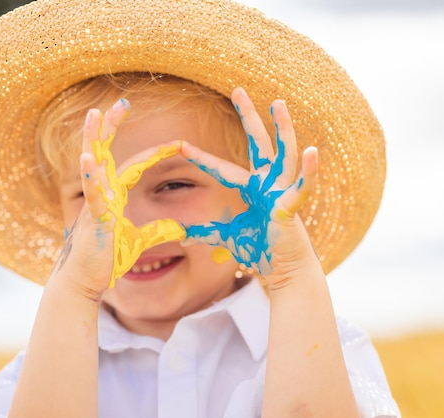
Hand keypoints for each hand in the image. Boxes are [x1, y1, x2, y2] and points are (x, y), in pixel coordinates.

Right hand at [54, 99, 185, 293]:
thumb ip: (157, 232)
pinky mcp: (93, 219)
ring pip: (92, 164)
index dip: (154, 153)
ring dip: (93, 139)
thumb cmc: (106, 259)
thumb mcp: (138, 241)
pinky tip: (89, 158)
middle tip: (121, 102)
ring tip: (94, 114)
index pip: (134, 166)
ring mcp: (94, 204)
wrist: (84, 281)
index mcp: (114, 196)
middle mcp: (102, 194)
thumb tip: (180, 228)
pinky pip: (91, 193)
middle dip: (111, 126)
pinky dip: (90, 175)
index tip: (176, 142)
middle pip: (105, 151)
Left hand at [181, 87, 318, 284]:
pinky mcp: (291, 207)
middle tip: (237, 89)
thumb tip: (182, 237)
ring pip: (283, 154)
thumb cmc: (260, 248)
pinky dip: (308, 171)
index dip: (201, 157)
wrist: (283, 268)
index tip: (180, 145)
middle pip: (258, 143)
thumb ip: (206, 233)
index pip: (222, 167)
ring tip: (278, 103)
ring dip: (283, 129)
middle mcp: (267, 183)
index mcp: (251, 188)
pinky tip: (311, 152)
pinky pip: (302, 187)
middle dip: (248, 116)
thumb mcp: (227, 237)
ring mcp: (281, 191)